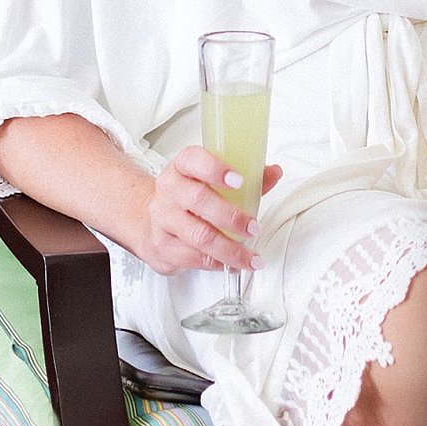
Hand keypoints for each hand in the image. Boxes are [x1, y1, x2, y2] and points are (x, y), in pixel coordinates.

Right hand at [137, 147, 283, 277]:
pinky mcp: (163, 246)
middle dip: (232, 217)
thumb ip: (247, 176)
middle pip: (199, 200)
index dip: (216, 169)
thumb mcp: (212, 180)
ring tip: (251, 257)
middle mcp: (169, 189)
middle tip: (254, 227)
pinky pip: (193, 257)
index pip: (194, 160)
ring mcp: (163, 219)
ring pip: (199, 235)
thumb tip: (275, 172)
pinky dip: (218, 264)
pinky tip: (233, 265)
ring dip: (230, 249)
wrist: (152, 220)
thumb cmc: (190, 196)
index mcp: (182, 166)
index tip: (239, 180)